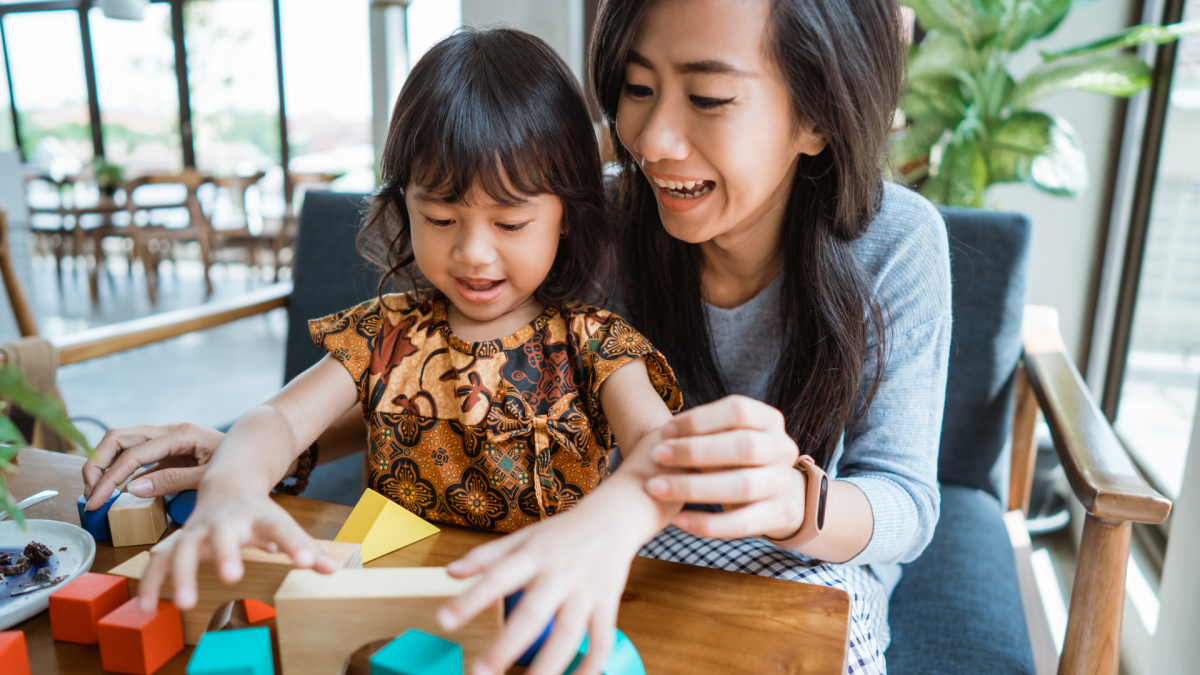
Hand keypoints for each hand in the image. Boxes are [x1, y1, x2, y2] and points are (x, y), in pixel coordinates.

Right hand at [82, 422, 223, 510]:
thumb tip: (134, 488)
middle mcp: (168, 430)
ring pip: (121, 441)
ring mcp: (164, 437)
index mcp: (181, 434)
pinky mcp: (164, 448)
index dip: (110, 477)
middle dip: (98, 463)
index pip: (134, 453)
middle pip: (119, 437)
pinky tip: (112, 489)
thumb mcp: (209, 476)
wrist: (254, 452)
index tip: (96, 500)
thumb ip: (174, 481)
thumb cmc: (236, 464)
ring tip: (95, 491)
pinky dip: (118, 468)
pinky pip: (133, 453)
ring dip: (103, 463)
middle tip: (90, 493)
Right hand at [136, 486, 336, 611]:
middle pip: (225, 534)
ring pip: (184, 548)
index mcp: (260, 516)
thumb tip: (331, 571)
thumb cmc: (259, 513)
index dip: (296, 544)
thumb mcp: (283, 526)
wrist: (229, 483)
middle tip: (233, 577)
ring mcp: (198, 529)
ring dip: (183, 575)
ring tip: (186, 604)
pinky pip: (159, 562)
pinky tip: (147, 608)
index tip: (308, 562)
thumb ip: (304, 549)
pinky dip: (152, 583)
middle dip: (227, 554)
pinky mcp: (177, 541)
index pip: (282, 528)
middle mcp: (226, 521)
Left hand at [438, 502, 639, 674]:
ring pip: (568, 634)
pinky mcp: (607, 603)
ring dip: (548, 665)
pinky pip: (602, 640)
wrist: (613, 517)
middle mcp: (559, 574)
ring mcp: (586, 591)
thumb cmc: (562, 532)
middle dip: (506, 645)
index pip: (498, 577)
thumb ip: (487, 556)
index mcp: (534, 555)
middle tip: (480, 671)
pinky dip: (591, 665)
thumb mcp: (524, 536)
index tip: (445, 621)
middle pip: (533, 614)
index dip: (471, 599)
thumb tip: (450, 573)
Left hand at [644, 395, 804, 539]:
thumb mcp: (724, 436)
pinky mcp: (776, 514)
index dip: (699, 420)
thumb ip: (702, 434)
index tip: (665, 431)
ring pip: (743, 486)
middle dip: (696, 451)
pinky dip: (707, 523)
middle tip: (657, 456)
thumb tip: (666, 437)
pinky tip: (677, 520)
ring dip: (694, 487)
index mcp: (769, 420)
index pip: (738, 411)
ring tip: (657, 488)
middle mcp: (782, 448)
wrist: (771, 493)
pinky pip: (741, 523)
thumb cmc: (732, 456)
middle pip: (745, 446)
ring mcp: (782, 482)